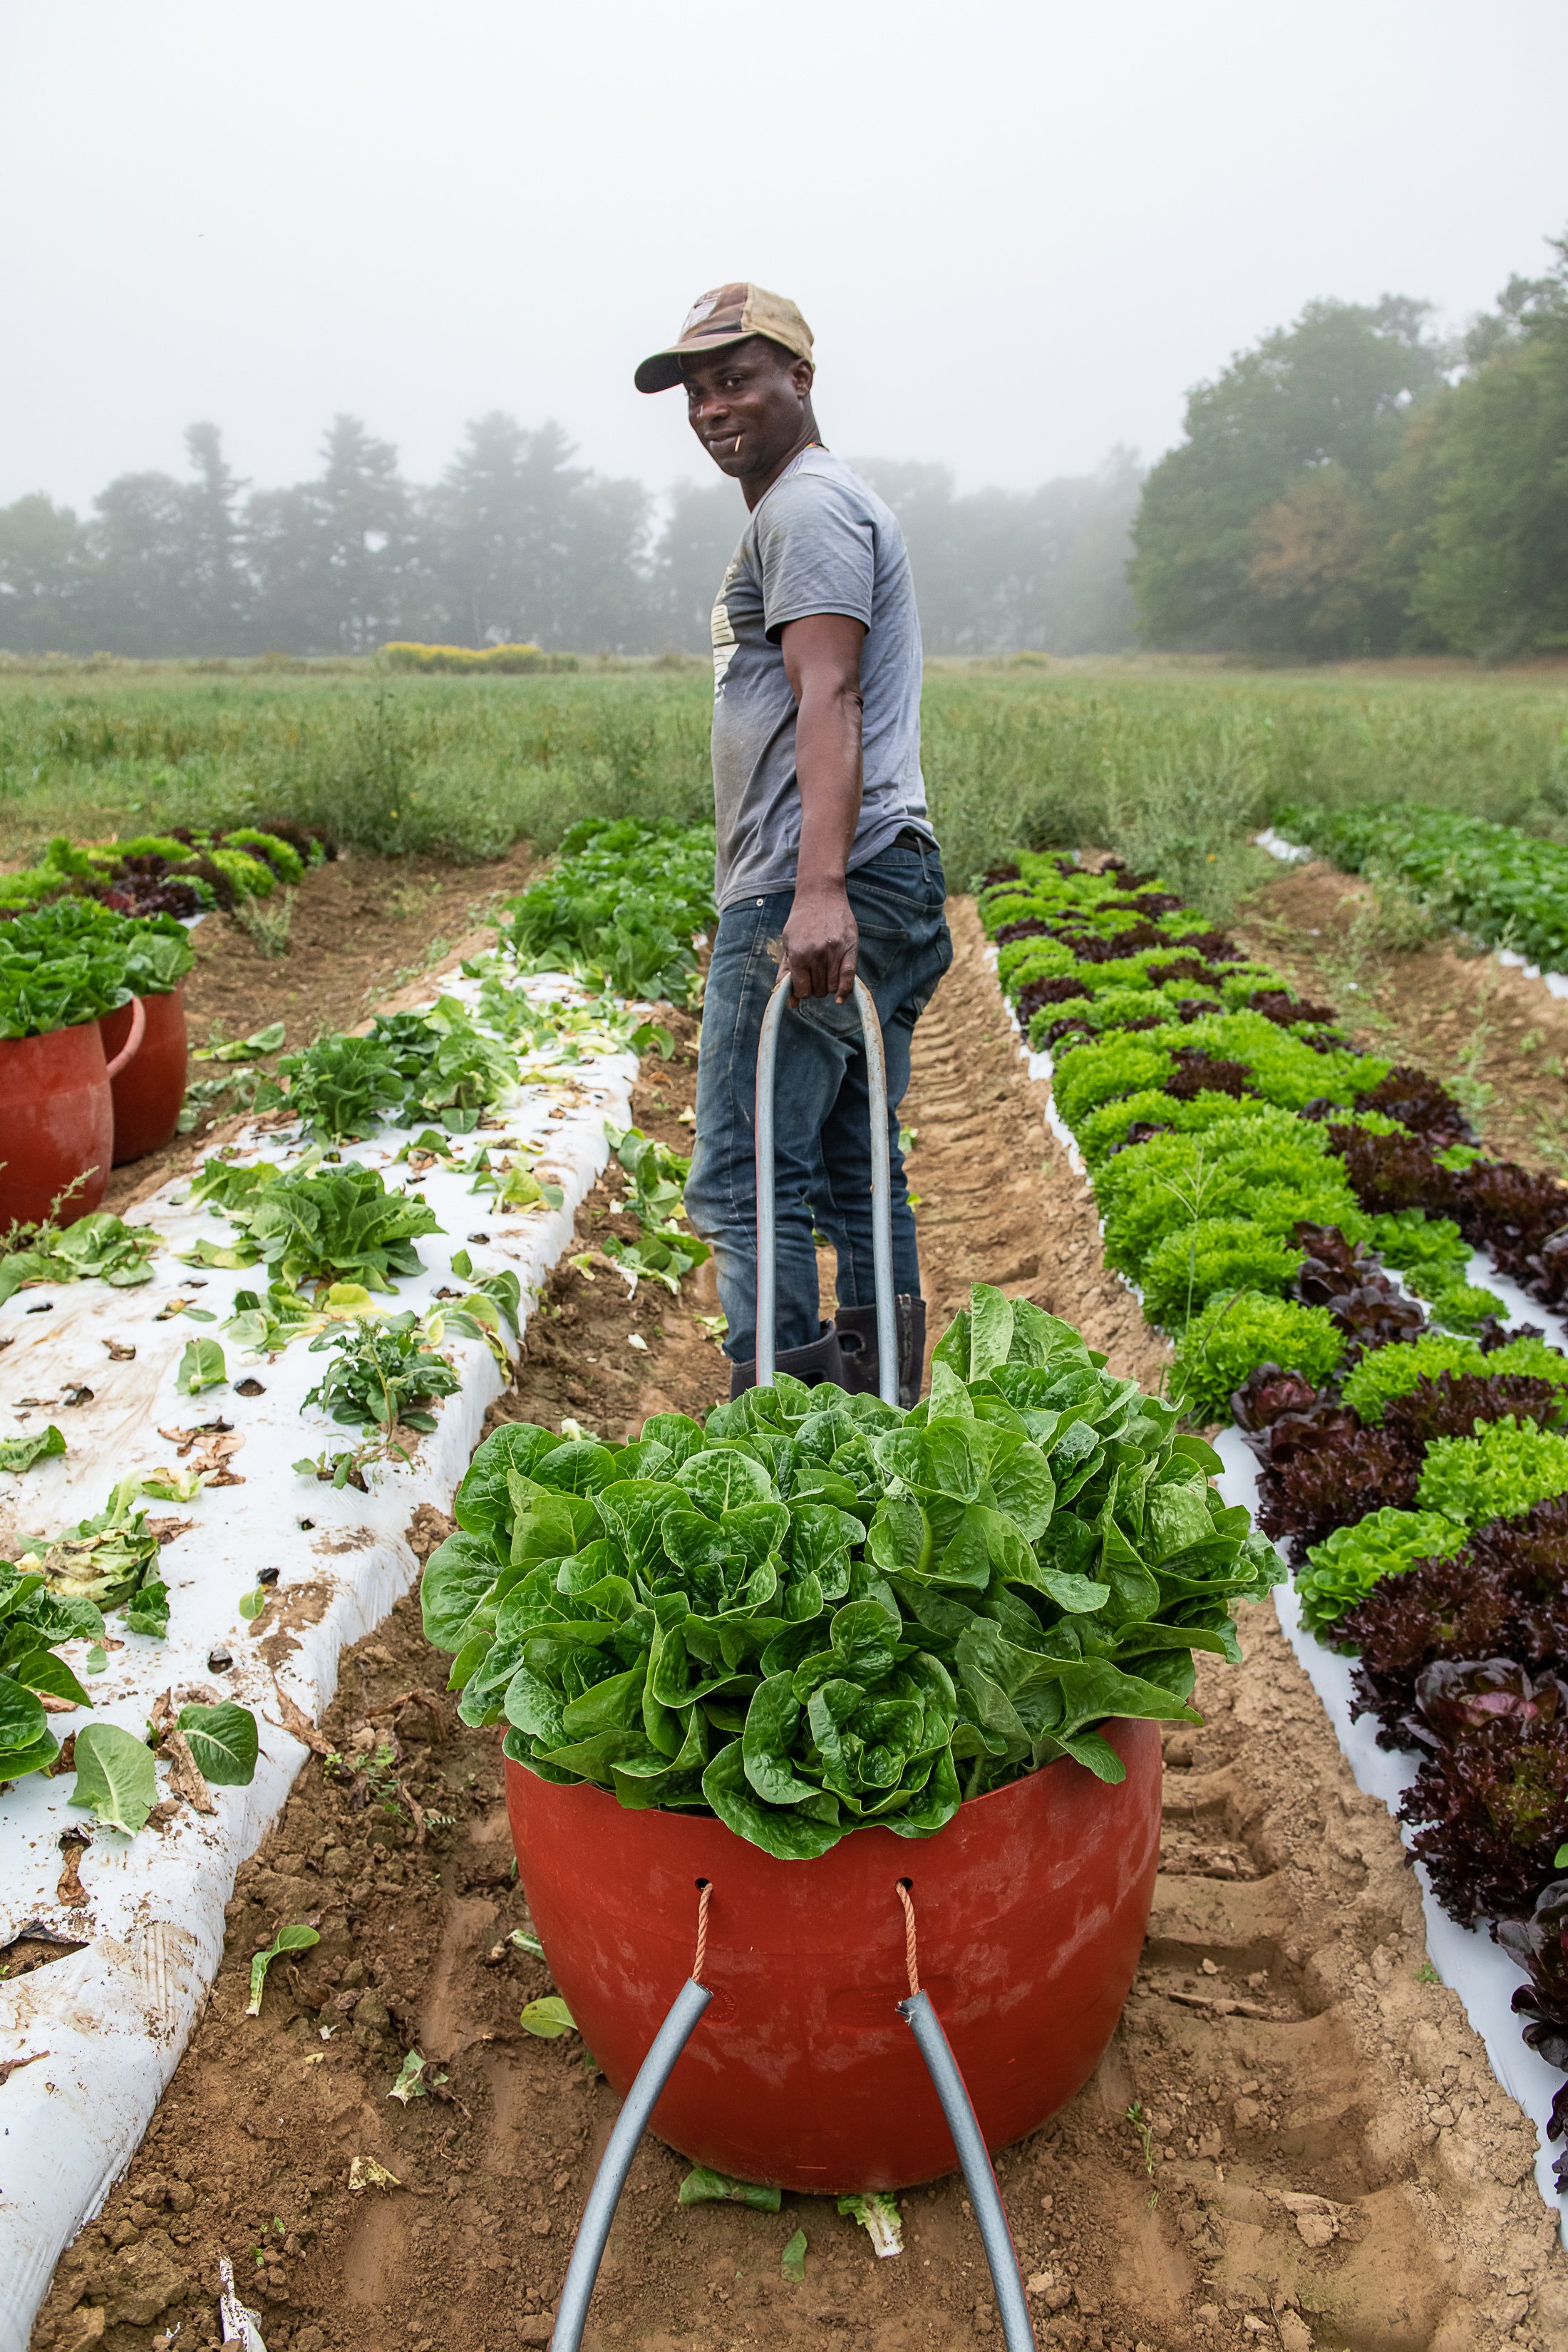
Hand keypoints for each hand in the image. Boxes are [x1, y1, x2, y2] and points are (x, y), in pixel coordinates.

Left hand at [783, 880, 857, 1002]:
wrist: (820, 895)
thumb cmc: (801, 922)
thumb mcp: (787, 944)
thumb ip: (787, 973)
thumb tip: (791, 1004)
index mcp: (798, 954)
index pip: (802, 990)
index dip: (802, 991)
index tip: (804, 984)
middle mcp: (816, 954)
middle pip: (818, 990)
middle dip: (815, 988)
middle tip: (815, 976)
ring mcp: (834, 951)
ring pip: (832, 987)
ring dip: (828, 987)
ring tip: (825, 975)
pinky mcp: (850, 948)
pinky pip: (849, 978)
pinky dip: (845, 992)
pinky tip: (840, 998)